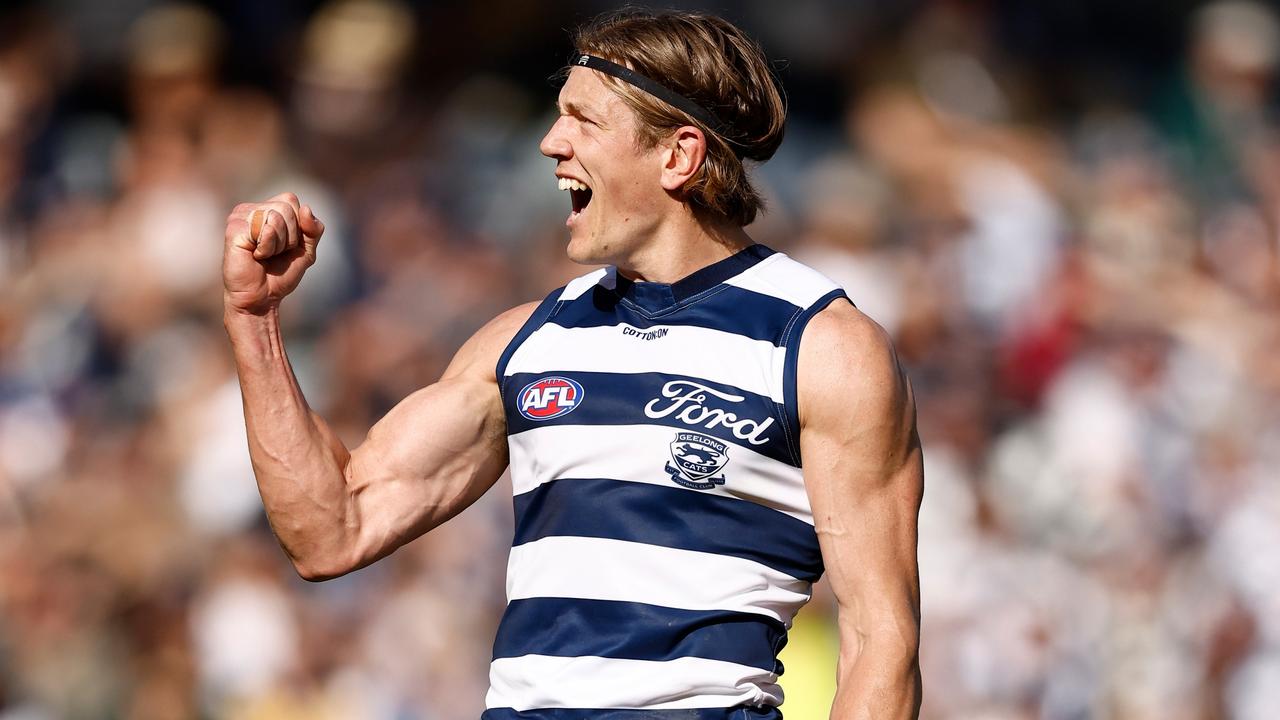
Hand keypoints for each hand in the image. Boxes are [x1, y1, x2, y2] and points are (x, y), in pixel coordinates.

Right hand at [223, 192, 324, 314]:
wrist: (262, 298)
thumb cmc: (280, 274)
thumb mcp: (306, 250)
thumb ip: (313, 229)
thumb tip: (305, 208)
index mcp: (265, 208)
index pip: (291, 200)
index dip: (297, 226)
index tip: (285, 245)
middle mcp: (250, 209)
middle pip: (286, 208)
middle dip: (288, 236)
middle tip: (273, 252)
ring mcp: (239, 217)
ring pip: (276, 217)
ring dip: (278, 243)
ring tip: (263, 254)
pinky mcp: (233, 229)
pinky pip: (265, 229)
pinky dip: (267, 247)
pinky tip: (255, 255)